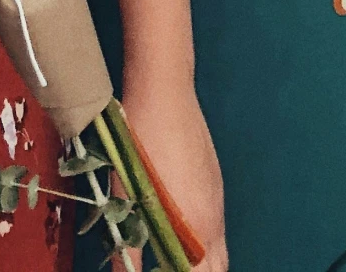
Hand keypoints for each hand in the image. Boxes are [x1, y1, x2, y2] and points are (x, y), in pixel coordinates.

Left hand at [119, 80, 227, 271]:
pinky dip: (204, 241)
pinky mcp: (214, 181)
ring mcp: (217, 199)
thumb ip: (129, 247)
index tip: (166, 271)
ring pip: (219, 249)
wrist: (165, 91)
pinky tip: (182, 231)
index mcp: (196, 229)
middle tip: (171, 267)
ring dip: (203, 262)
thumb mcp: (126, 197)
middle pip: (217, 268)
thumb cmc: (141, 142)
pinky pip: (217, 225)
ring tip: (176, 260)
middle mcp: (213, 219)